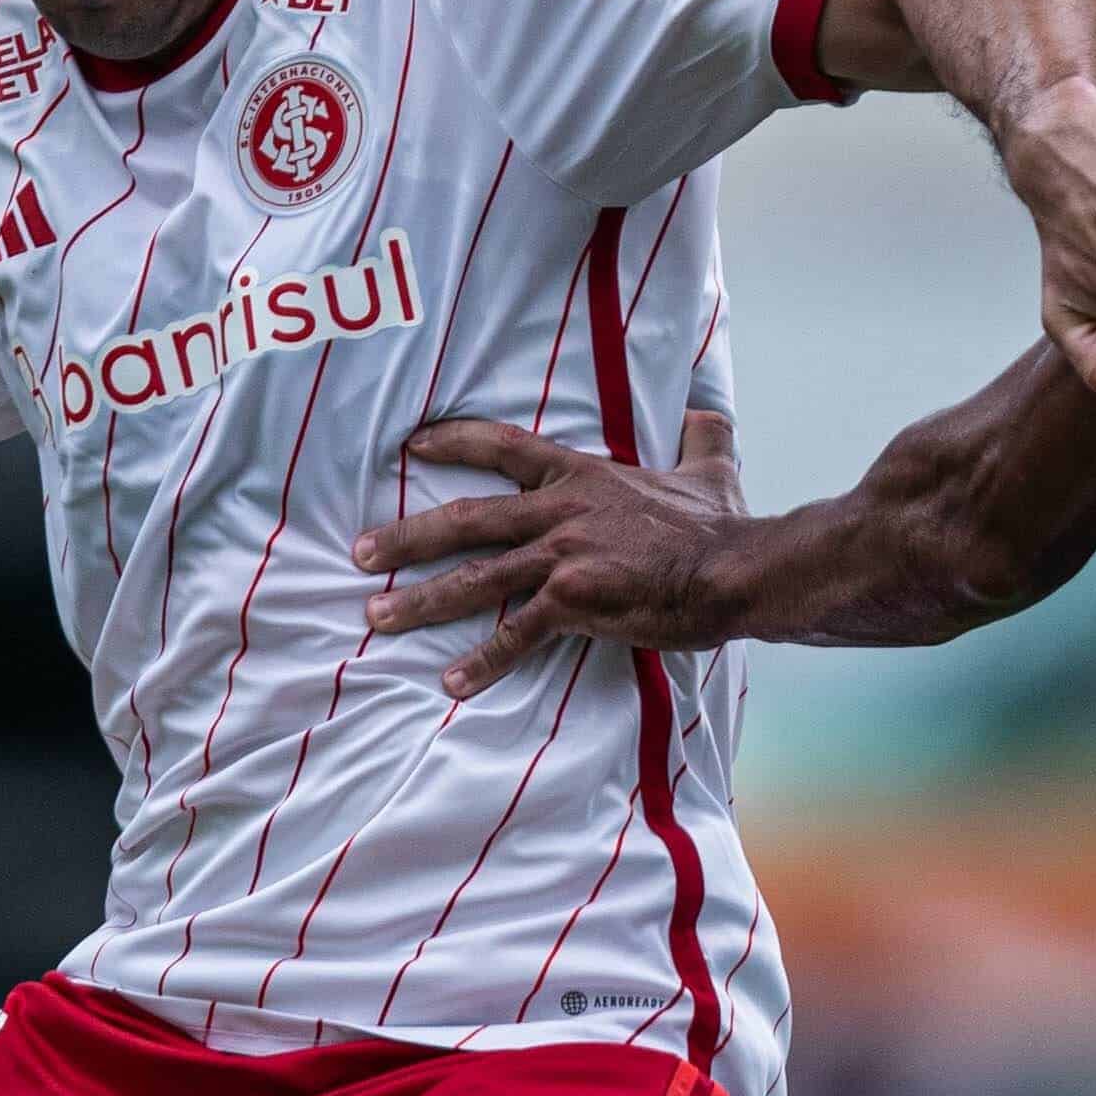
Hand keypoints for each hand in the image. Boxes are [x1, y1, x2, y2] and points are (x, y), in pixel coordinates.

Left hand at [356, 411, 750, 697]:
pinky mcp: (573, 603)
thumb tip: (710, 415)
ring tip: (376, 616)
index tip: (411, 446)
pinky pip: (514, 635)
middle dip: (405, 536)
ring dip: (419, 599)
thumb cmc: (723, 525)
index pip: (504, 447)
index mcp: (582, 476)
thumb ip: (702, 441)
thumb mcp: (712, 471)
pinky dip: (480, 661)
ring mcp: (562, 557)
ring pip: (474, 578)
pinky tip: (450, 681)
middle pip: (465, 518)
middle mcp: (560, 512)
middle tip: (359, 552)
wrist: (736, 568)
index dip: (454, 442)